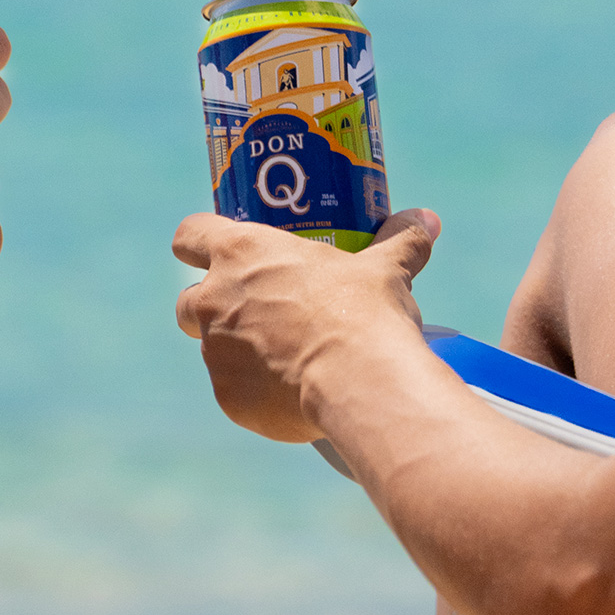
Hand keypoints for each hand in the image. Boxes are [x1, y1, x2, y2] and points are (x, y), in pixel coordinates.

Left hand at [172, 208, 440, 441]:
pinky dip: (255, 392)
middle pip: (188, 300)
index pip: (189, 234)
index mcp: (240, 253)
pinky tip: (292, 394)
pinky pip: (234, 391)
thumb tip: (426, 218)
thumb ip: (401, 240)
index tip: (213, 250)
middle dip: (211, 307)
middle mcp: (213, 299)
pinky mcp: (227, 397)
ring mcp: (215, 352)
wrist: (358, 380)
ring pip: (211, 349)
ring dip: (237, 351)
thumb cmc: (365, 311)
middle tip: (254, 312)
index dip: (197, 242)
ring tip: (284, 357)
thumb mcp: (386, 269)